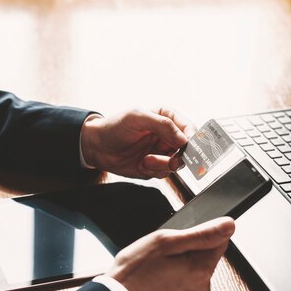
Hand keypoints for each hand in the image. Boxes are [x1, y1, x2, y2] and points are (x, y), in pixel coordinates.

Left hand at [80, 108, 195, 178]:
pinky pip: (165, 173)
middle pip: (188, 148)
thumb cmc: (115, 127)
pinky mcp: (155, 166)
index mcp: (167, 118)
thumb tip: (184, 139)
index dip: (192, 138)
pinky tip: (141, 164)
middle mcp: (168, 135)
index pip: (189, 128)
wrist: (97, 147)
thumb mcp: (137, 117)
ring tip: (147, 160)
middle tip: (172, 160)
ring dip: (163, 164)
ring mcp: (162, 151)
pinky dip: (154, 170)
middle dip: (180, 156)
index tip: (188, 146)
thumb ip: (162, 124)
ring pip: (178, 163)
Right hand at [105, 217, 234, 290]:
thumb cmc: (135, 272)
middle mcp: (203, 290)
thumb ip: (201, 234)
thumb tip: (228, 225)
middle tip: (161, 256)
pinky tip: (155, 283)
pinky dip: (172, 284)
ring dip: (179, 269)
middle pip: (204, 260)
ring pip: (192, 275)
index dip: (198, 235)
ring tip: (155, 270)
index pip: (219, 242)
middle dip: (186, 254)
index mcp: (202, 270)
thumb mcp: (165, 242)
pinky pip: (183, 290)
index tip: (179, 239)